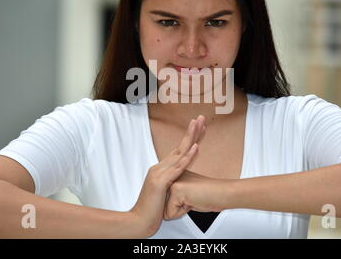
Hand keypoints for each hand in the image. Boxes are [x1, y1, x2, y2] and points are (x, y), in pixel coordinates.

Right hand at [130, 115, 205, 235]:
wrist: (139, 221)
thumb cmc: (153, 210)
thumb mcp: (165, 193)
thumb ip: (172, 184)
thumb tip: (181, 182)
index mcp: (161, 169)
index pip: (179, 150)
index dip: (190, 138)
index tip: (200, 128)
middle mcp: (160, 167)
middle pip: (179, 146)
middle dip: (191, 131)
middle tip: (200, 118)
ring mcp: (160, 173)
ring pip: (179, 153)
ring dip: (190, 138)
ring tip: (198, 125)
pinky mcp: (161, 182)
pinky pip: (178, 167)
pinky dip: (188, 157)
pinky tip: (196, 147)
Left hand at [164, 170, 225, 219]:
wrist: (222, 194)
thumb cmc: (209, 195)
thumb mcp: (188, 193)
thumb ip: (175, 194)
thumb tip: (164, 203)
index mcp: (175, 175)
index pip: (165, 198)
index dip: (178, 204)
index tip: (190, 196)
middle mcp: (172, 177)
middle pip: (163, 203)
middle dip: (177, 207)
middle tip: (192, 198)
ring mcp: (173, 181)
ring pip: (165, 208)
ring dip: (179, 210)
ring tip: (192, 200)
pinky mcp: (176, 189)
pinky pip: (171, 212)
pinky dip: (182, 213)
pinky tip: (192, 202)